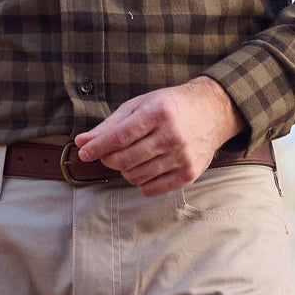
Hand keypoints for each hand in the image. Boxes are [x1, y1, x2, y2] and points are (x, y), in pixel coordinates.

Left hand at [73, 76, 247, 197]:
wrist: (212, 111)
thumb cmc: (169, 106)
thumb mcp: (139, 105)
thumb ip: (110, 125)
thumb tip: (82, 142)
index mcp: (157, 112)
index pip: (119, 137)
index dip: (97, 147)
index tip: (84, 153)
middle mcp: (171, 135)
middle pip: (125, 160)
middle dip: (108, 159)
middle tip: (108, 153)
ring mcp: (182, 156)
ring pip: (136, 176)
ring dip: (124, 170)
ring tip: (129, 157)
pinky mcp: (189, 174)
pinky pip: (152, 189)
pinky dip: (140, 182)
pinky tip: (144, 168)